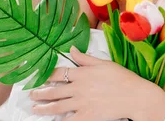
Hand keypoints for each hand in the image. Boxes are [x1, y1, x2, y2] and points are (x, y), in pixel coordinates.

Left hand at [30, 47, 164, 120]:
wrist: (134, 96)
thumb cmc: (122, 78)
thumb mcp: (104, 63)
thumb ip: (85, 58)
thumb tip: (71, 49)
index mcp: (82, 73)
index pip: (59, 73)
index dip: (46, 75)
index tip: (38, 76)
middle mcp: (78, 88)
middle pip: (53, 91)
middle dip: (40, 93)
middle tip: (30, 95)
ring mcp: (80, 103)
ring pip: (56, 106)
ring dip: (43, 107)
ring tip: (35, 108)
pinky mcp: (86, 116)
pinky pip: (68, 120)